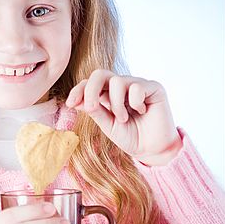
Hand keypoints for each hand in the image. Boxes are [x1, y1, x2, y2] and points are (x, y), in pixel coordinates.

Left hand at [66, 70, 182, 165]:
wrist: (152, 150)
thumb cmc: (131, 137)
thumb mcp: (108, 125)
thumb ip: (95, 111)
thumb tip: (76, 101)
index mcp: (108, 94)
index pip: (90, 83)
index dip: (78, 90)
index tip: (70, 104)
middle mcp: (122, 86)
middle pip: (100, 74)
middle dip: (91, 89)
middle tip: (91, 108)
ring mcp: (138, 84)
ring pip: (117, 81)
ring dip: (116, 103)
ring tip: (123, 119)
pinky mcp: (154, 88)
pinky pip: (137, 87)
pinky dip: (135, 102)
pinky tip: (142, 112)